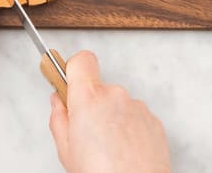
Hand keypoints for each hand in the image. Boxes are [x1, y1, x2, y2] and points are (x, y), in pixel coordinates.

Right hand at [48, 51, 170, 172]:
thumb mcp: (65, 149)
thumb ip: (59, 118)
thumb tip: (59, 102)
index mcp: (89, 98)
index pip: (81, 60)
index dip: (73, 69)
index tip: (69, 82)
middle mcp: (115, 95)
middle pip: (98, 88)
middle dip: (91, 105)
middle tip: (86, 134)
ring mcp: (137, 106)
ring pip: (117, 103)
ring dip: (111, 119)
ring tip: (107, 149)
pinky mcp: (152, 119)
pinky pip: (134, 116)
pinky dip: (128, 129)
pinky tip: (123, 151)